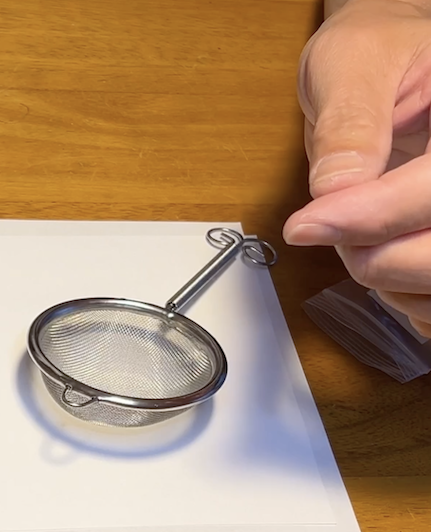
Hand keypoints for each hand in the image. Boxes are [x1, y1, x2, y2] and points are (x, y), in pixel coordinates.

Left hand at [283, 0, 430, 337]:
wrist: (392, 67)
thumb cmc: (374, 52)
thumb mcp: (352, 66)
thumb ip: (349, 127)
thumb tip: (334, 191)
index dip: (370, 218)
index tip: (306, 226)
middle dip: (376, 257)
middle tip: (326, 230)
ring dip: (389, 283)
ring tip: (354, 241)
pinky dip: (405, 300)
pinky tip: (380, 266)